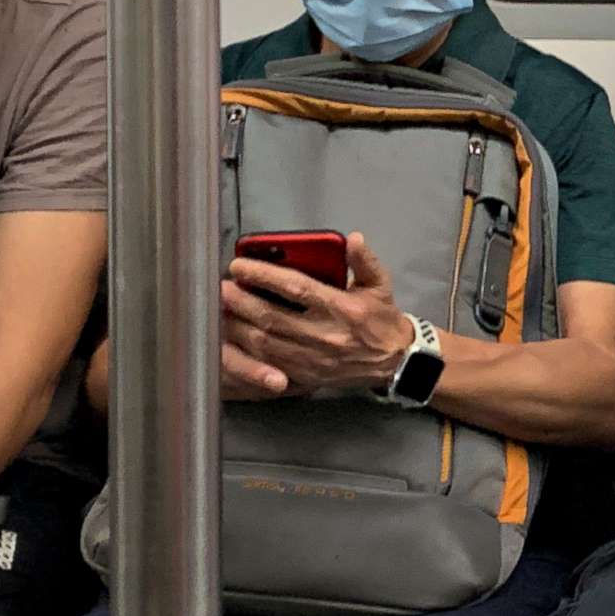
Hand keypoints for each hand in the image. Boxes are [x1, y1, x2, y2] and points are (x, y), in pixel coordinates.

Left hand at [221, 234, 413, 398]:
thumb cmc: (382, 319)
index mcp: (343, 309)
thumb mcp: (380, 285)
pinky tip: (231, 340)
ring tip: (219, 310)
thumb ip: (365, 261)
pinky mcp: (305, 377)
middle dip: (241, 302)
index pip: (297, 288)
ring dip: (238, 327)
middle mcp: (325, 335)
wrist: (394, 362)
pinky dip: (246, 353)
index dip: (265, 275)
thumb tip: (354, 238)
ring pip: (265, 344)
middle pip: (273, 318)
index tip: (240, 265)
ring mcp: (313, 360)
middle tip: (220, 287)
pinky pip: (268, 366)